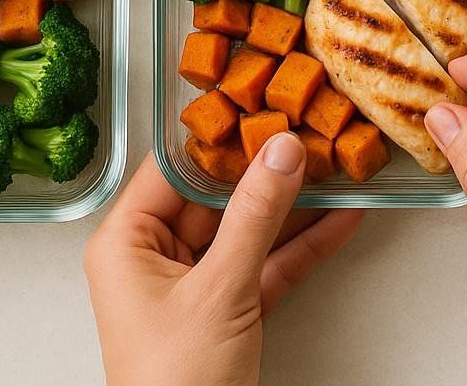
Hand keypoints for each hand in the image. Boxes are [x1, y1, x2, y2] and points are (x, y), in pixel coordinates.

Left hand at [83, 135, 363, 385]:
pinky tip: (340, 220)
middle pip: (217, 195)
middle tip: (312, 133)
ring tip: (337, 168)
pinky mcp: (229, 311)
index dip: (221, 137)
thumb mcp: (219, 290)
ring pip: (250, 229)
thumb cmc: (173, 385)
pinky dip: (304, 246)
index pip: (175, 168)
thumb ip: (254, 216)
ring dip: (296, 206)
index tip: (264, 108)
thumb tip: (280, 153)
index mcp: (126, 243)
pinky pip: (268, 265)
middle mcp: (155, 257)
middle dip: (269, 170)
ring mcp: (195, 284)